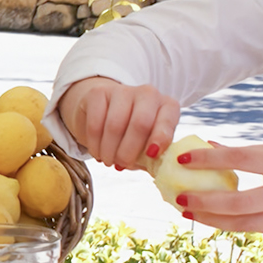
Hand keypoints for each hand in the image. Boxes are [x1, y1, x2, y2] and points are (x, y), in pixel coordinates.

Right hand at [59, 76, 180, 170]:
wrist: (104, 111)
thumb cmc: (132, 134)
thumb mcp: (148, 145)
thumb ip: (155, 157)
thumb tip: (157, 172)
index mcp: (167, 106)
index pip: (167, 120)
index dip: (160, 138)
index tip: (151, 154)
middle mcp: (148, 94)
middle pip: (140, 123)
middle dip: (128, 150)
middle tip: (121, 164)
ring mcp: (122, 90)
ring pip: (115, 125)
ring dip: (109, 150)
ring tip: (107, 160)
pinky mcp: (98, 93)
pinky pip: (95, 123)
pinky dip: (95, 143)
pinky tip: (97, 151)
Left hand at [174, 139, 262, 235]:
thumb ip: (250, 151)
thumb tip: (208, 147)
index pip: (240, 160)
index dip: (209, 161)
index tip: (183, 159)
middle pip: (238, 203)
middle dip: (203, 201)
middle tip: (178, 196)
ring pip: (243, 224)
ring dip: (211, 219)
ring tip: (188, 210)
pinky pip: (255, 228)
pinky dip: (230, 223)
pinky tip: (211, 216)